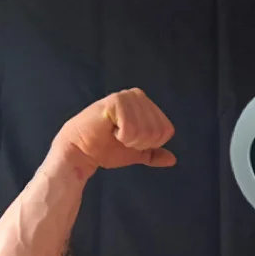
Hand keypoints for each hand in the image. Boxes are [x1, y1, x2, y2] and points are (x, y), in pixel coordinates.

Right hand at [56, 88, 176, 173]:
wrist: (82, 152)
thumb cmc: (105, 148)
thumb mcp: (135, 152)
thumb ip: (153, 153)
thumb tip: (172, 159)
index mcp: (146, 105)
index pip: (166, 130)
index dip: (150, 144)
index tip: (130, 141)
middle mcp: (138, 96)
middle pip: (157, 131)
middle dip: (139, 143)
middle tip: (121, 138)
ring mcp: (127, 96)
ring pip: (145, 130)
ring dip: (130, 140)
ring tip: (115, 134)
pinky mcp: (116, 101)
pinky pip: (132, 128)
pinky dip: (122, 136)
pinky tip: (110, 130)